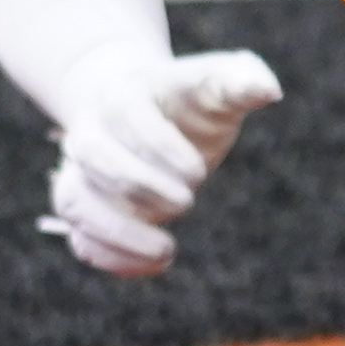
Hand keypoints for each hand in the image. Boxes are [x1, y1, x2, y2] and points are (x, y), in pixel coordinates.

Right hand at [40, 47, 283, 276]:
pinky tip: (153, 265)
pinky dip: (110, 256)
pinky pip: (79, 235)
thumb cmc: (189, 100)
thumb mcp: (217, 82)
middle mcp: (91, 130)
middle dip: (143, 186)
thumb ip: (242, 80)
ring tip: (167, 251)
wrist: (145, 110)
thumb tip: (270, 90)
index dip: (162, 147)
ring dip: (118, 231)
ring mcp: (80, 171)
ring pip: (75, 200)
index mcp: (126, 93)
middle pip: (98, 158)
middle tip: (188, 203)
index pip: (129, 115)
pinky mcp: (83, 206)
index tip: (200, 174)